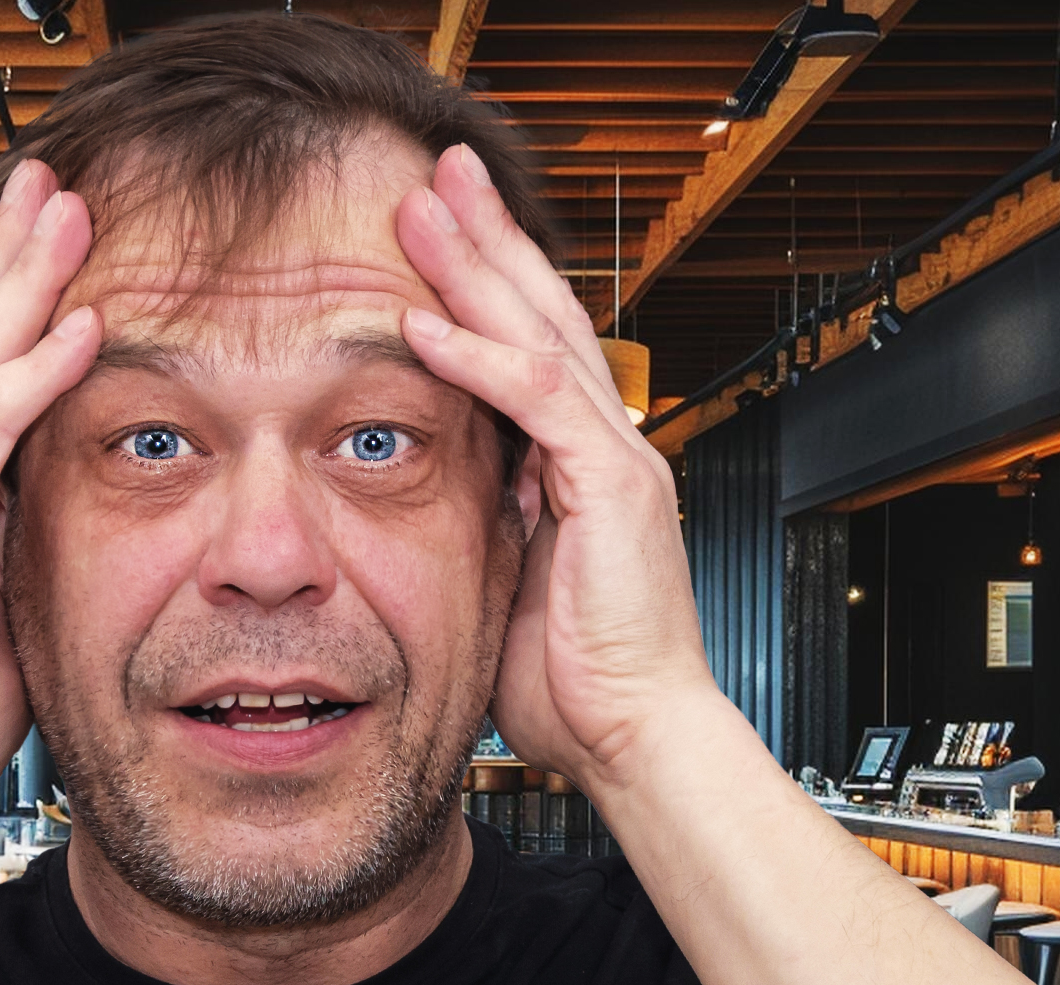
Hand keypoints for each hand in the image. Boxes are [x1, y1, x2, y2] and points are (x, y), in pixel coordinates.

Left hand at [394, 144, 721, 791]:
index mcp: (584, 462)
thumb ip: (486, 520)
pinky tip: (427, 322)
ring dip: (476, 267)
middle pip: (542, 314)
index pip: (531, 347)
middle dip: (486, 238)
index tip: (433, 234)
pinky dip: (479, 356)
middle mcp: (608, 444)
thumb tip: (444, 490)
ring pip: (540, 334)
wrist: (635, 735)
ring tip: (424, 209)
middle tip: (438, 173)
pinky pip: (537, 399)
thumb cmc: (574, 680)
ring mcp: (616, 457)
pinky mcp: (611, 485)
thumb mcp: (508, 578)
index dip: (484, 284)